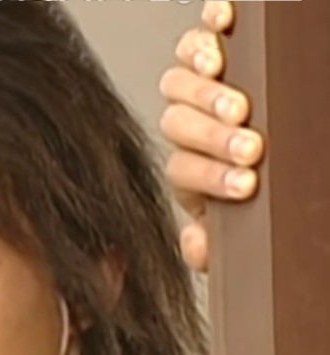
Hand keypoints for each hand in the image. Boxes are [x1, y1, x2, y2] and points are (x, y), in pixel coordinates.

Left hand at [159, 0, 263, 271]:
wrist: (266, 158)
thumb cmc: (259, 193)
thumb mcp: (242, 224)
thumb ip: (217, 242)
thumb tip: (197, 243)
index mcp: (188, 169)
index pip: (182, 172)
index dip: (210, 178)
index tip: (248, 185)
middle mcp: (184, 127)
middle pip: (177, 126)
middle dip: (212, 138)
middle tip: (249, 146)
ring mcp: (195, 89)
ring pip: (180, 84)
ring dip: (207, 92)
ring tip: (238, 103)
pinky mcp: (211, 53)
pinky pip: (199, 36)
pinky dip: (209, 26)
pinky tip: (223, 21)